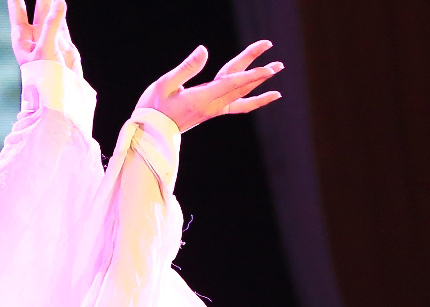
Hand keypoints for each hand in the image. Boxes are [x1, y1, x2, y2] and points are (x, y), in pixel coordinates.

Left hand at [9, 0, 79, 76]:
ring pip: (51, 15)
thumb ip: (52, 24)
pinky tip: (62, 3)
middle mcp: (35, 37)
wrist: (59, 96)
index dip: (15, 0)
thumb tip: (59, 2)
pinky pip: (62, 24)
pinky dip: (62, 14)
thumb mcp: (45, 49)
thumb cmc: (43, 77)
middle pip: (37, 10)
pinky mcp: (63, 45)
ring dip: (52, 3)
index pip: (18, 12)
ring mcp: (50, 40)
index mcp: (22, 39)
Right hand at [137, 40, 282, 133]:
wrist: (150, 133)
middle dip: (260, 75)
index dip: (251, 75)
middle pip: (241, 86)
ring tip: (275, 71)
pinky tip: (263, 94)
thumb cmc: (154, 107)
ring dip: (259, 82)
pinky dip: (252, 100)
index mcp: (202, 98)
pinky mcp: (211, 110)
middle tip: (279, 64)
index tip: (268, 69)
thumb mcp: (165, 84)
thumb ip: (186, 68)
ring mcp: (213, 109)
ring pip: (241, 93)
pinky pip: (237, 105)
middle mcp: (212, 105)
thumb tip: (203, 50)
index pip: (232, 84)